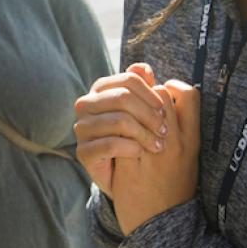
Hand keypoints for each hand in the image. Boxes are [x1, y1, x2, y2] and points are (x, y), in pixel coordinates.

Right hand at [74, 63, 169, 199]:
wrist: (130, 179)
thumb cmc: (139, 138)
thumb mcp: (146, 113)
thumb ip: (145, 89)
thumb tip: (144, 68)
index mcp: (102, 90)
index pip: (128, 80)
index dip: (150, 93)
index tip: (164, 110)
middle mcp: (87, 105)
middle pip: (122, 98)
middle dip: (148, 114)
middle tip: (164, 131)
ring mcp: (82, 129)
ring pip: (118, 121)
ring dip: (144, 133)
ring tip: (157, 145)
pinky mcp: (83, 151)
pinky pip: (110, 144)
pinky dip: (130, 148)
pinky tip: (140, 153)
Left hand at [112, 80, 200, 235]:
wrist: (161, 225)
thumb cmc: (173, 187)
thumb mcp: (188, 156)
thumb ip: (181, 126)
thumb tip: (168, 90)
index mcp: (192, 141)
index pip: (189, 95)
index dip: (172, 87)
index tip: (161, 93)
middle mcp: (176, 144)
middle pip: (160, 97)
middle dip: (145, 94)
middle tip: (135, 102)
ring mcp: (153, 155)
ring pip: (138, 112)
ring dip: (127, 109)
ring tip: (124, 116)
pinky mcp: (131, 167)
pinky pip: (121, 135)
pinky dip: (113, 130)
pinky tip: (111, 134)